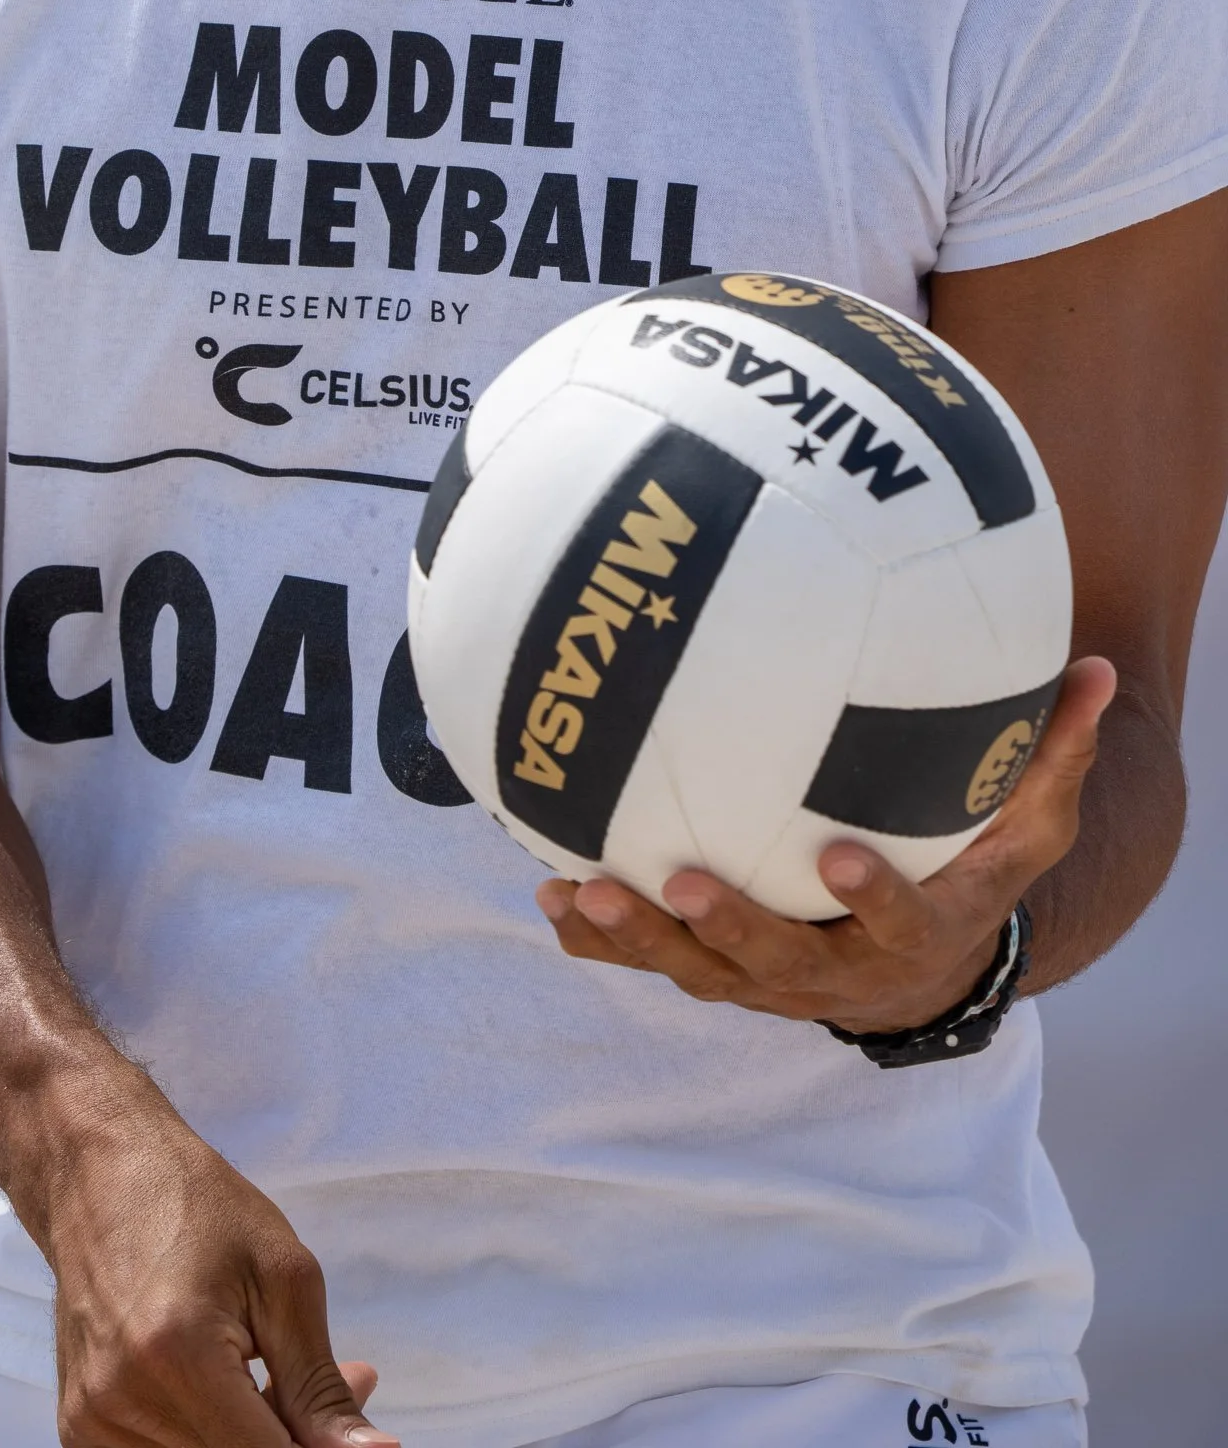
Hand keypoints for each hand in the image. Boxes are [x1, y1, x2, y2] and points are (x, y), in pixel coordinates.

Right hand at [35, 1080, 394, 1446]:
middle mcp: (120, 1401)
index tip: (346, 1430)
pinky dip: (208, 1436)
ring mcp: (91, 1421)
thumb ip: (322, 1388)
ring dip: (248, 1438)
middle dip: (291, 1440)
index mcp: (178, 1356)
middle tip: (332, 1383)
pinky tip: (226, 1387)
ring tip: (266, 1371)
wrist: (98, 1172)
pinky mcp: (79, 1428)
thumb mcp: (283, 1279)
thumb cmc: (199, 1207)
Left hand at [536, 654, 1114, 1033]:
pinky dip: (600, 936)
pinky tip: (551, 894)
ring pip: (698, 971)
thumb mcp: (1023, 829)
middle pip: (776, 963)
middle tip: (682, 884)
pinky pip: (651, 960)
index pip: (895, 921)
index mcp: (909, 930)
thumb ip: (1053, 757)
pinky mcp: (718, 969)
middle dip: (729, 930)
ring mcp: (766, 978)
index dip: (870, 898)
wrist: (921, 976)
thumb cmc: (967, 875)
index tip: (838, 857)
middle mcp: (832, 968)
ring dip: (639, 938)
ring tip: (582, 890)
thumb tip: (1095, 668)